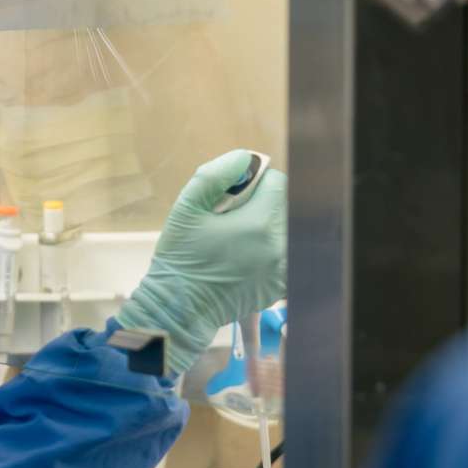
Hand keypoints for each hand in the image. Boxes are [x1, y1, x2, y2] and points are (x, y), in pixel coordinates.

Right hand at [117, 150, 286, 373]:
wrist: (179, 308)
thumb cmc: (180, 257)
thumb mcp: (185, 209)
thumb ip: (213, 175)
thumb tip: (244, 159)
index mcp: (258, 224)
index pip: (278, 183)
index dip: (256, 182)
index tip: (234, 195)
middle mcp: (278, 247)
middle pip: (285, 206)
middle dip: (263, 204)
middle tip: (232, 218)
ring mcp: (282, 270)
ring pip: (287, 230)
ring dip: (268, 227)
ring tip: (238, 239)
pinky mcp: (280, 286)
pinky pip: (286, 255)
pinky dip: (272, 250)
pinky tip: (245, 257)